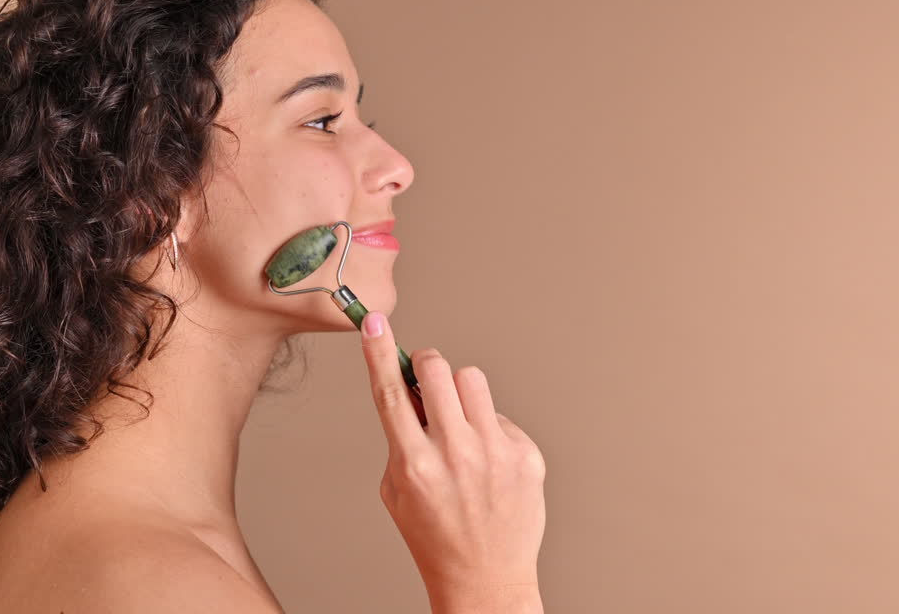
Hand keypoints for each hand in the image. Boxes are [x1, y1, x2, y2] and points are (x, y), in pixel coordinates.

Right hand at [359, 311, 546, 607]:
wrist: (485, 579)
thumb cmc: (434, 535)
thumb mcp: (397, 490)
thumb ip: (400, 438)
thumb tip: (410, 387)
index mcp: (414, 463)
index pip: (391, 393)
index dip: (380, 351)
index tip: (373, 321)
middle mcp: (455, 454)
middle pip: (438, 370)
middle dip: (427, 367)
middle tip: (426, 384)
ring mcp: (494, 453)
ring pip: (472, 380)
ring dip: (459, 394)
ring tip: (460, 426)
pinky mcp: (525, 456)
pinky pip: (500, 415)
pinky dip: (489, 429)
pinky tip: (488, 462)